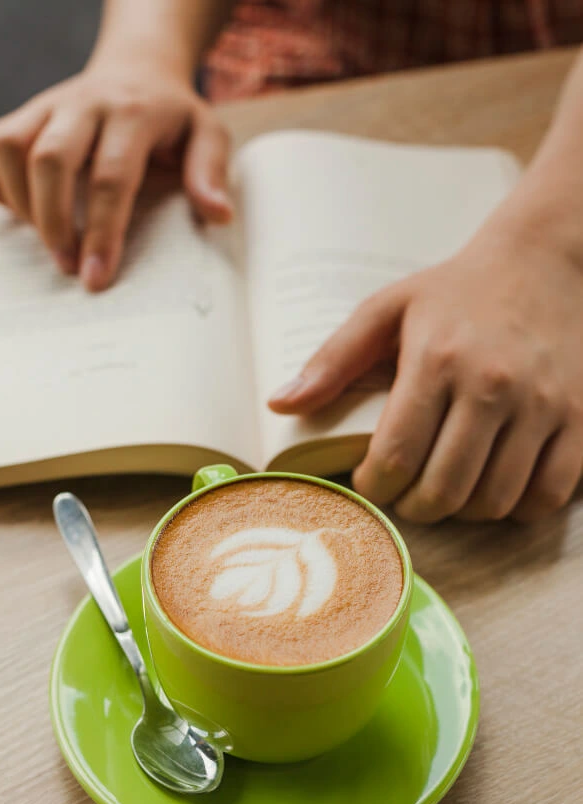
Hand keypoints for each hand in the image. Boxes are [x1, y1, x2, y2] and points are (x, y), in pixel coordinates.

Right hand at [0, 60, 231, 290]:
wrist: (138, 69)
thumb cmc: (172, 117)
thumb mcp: (207, 134)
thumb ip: (210, 172)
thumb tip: (218, 216)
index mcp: (133, 113)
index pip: (112, 176)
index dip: (102, 232)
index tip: (96, 278)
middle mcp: (83, 104)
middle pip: (50, 160)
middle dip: (53, 223)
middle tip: (67, 268)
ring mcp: (45, 107)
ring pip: (8, 149)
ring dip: (21, 206)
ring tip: (49, 242)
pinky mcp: (20, 116)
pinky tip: (24, 214)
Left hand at [269, 223, 582, 522]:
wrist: (544, 262)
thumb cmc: (456, 291)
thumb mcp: (387, 309)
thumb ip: (333, 359)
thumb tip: (279, 404)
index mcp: (436, 360)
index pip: (395, 458)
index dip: (374, 487)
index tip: (370, 482)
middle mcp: (492, 386)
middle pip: (443, 490)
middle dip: (413, 508)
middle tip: (406, 495)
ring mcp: (542, 405)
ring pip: (494, 501)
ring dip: (461, 513)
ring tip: (447, 490)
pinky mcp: (578, 419)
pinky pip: (547, 495)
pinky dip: (517, 509)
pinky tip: (494, 489)